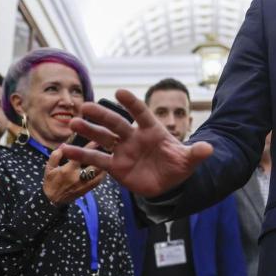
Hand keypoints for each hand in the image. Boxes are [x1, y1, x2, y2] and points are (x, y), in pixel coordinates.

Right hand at [42, 148, 104, 205]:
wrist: (53, 201)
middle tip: (107, 147)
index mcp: (69, 170)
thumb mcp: (49, 169)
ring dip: (104, 164)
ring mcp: (85, 184)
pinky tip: (104, 167)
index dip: (90, 147)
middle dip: (102, 156)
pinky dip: (103, 173)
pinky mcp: (88, 189)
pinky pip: (99, 180)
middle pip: (95, 164)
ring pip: (100, 173)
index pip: (81, 156)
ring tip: (108, 156)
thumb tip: (64, 145)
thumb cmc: (51, 182)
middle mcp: (79, 177)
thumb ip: (55, 156)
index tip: (97, 140)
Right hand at [62, 89, 213, 196]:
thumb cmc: (178, 165)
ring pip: (103, 137)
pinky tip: (65, 150)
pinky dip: (82, 154)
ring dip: (89, 130)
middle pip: (116, 123)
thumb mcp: (189, 161)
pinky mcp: (115, 166)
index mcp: (152, 131)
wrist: (168, 184)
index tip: (119, 92)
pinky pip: (97, 159)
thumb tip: (209, 149)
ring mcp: (123, 150)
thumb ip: (196, 154)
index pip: (141, 114)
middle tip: (86, 106)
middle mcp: (134, 137)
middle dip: (102, 115)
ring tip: (74, 122)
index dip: (132, 104)